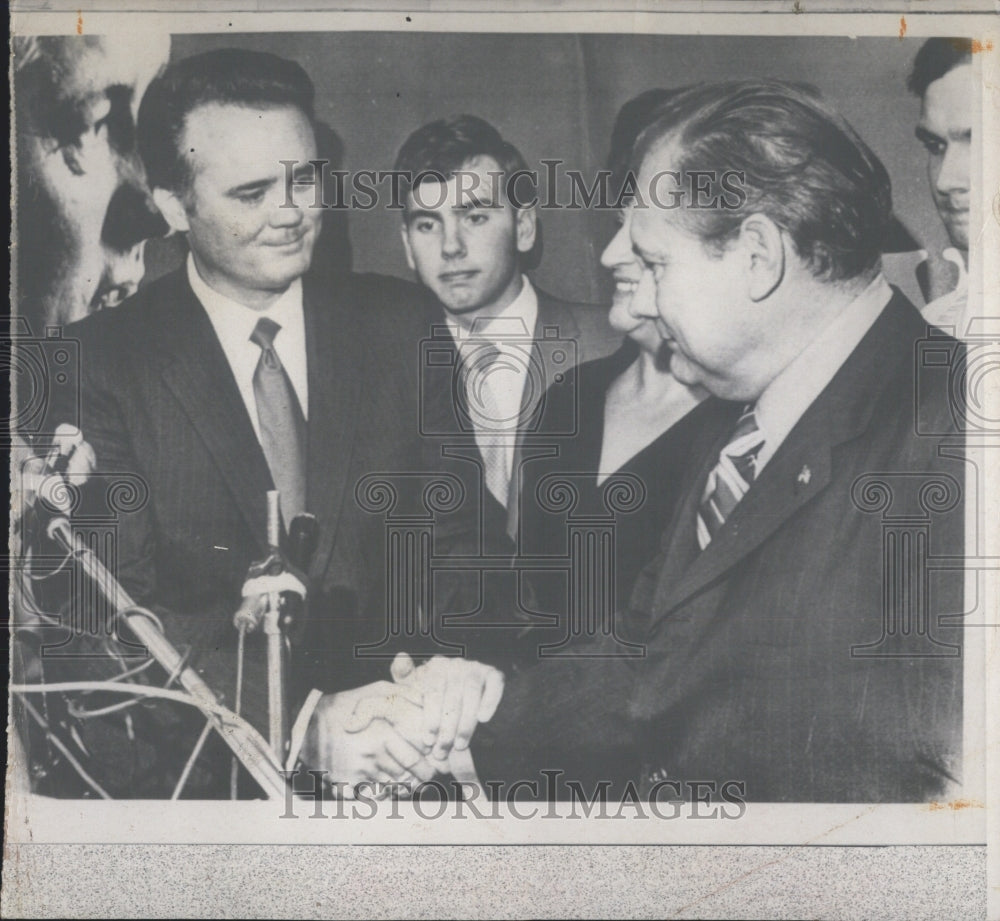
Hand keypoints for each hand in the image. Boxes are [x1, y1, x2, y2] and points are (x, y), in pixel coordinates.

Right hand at [299, 681, 441, 794]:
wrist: (308, 725)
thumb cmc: (346, 704)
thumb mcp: (375, 690)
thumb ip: (403, 693)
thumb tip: (425, 699)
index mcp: (381, 736)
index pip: (415, 761)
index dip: (430, 767)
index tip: (436, 766)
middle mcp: (371, 758)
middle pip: (406, 779)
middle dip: (420, 780)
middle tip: (427, 777)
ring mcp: (358, 774)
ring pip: (391, 791)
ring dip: (404, 788)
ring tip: (410, 781)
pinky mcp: (346, 786)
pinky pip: (372, 798)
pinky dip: (384, 795)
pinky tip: (388, 786)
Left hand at [390, 653, 503, 759]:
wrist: (463, 699)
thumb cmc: (434, 697)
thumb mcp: (415, 686)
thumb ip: (404, 675)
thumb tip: (401, 656)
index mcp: (435, 666)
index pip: (432, 693)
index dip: (430, 718)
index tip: (428, 741)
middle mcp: (456, 664)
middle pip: (451, 697)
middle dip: (447, 728)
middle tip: (443, 751)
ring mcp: (476, 668)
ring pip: (471, 694)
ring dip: (465, 722)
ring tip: (460, 745)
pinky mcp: (494, 674)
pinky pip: (494, 686)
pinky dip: (489, 701)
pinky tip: (484, 719)